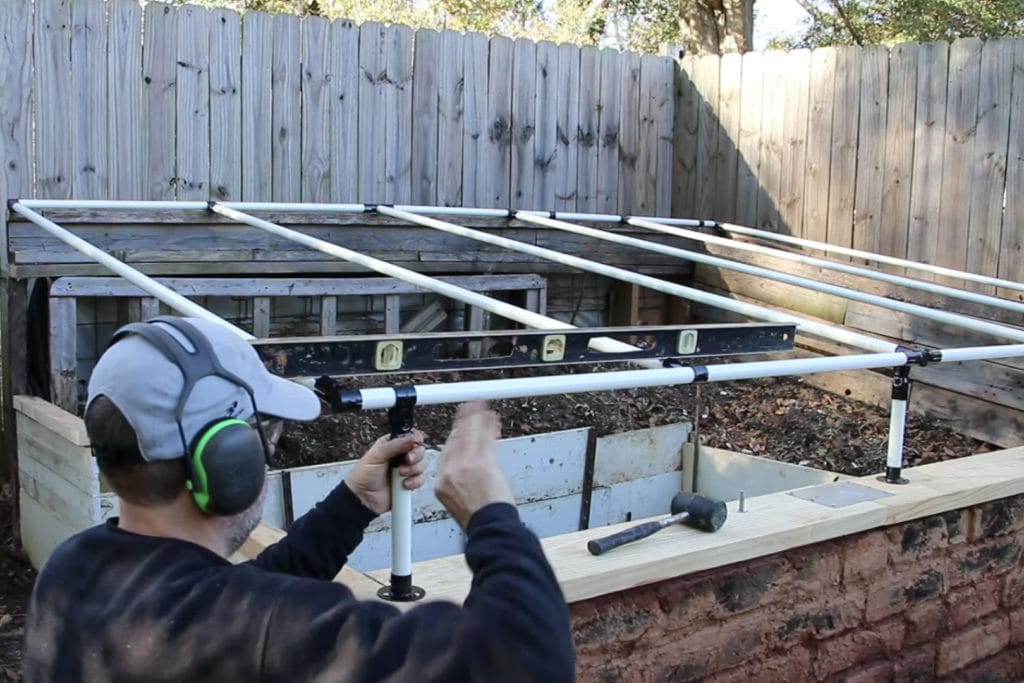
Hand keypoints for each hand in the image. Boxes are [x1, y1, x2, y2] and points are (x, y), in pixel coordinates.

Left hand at [345, 430, 426, 514]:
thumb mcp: (376, 455)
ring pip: (423, 464)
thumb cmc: (363, 476)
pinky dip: (414, 482)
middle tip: (407, 460)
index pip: (410, 436)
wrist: (363, 499)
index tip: (415, 443)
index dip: (415, 439)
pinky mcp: (410, 482)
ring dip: (413, 470)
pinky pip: (421, 479)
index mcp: (392, 444)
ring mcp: (406, 469)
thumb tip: (411, 437)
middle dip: (416, 456)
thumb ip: (394, 444)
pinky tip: (404, 484)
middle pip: (420, 450)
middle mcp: (401, 456)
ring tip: (400, 474)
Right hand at [435, 402, 514, 528]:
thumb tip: (464, 472)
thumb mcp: (458, 502)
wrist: (488, 526)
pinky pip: (484, 438)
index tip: (460, 426)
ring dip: (476, 418)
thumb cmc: (477, 519)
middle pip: (456, 439)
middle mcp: (451, 471)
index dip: (455, 435)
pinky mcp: (482, 462)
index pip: (446, 451)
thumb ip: (457, 483)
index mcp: (441, 482)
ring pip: (469, 435)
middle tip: (471, 408)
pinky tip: (492, 417)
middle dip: (464, 422)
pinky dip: (489, 425)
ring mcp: (466, 465)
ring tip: (481, 406)